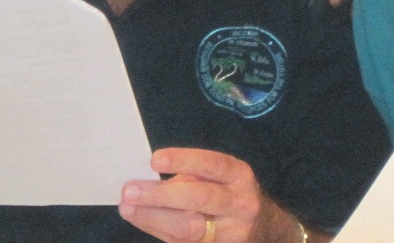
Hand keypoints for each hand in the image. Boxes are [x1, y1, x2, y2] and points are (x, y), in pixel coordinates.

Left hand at [119, 148, 301, 242]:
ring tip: (128, 208)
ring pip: (190, 229)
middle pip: (200, 199)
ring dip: (153, 218)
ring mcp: (233, 233)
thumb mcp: (221, 177)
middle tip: (129, 190)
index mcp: (239, 176)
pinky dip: (160, 232)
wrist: (265, 229)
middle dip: (160, 195)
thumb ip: (191, 176)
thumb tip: (148, 178)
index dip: (183, 160)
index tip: (154, 160)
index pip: (212, 164)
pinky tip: (143, 221)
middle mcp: (241, 204)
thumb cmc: (230, 194)